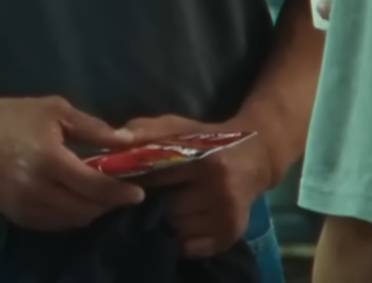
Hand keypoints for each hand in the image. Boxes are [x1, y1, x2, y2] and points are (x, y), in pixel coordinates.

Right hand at [0, 95, 146, 231]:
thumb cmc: (7, 116)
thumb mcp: (52, 110)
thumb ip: (92, 127)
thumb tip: (126, 140)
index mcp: (49, 159)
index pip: (95, 187)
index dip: (120, 192)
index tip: (138, 192)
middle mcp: (38, 189)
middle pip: (86, 209)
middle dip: (107, 203)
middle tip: (119, 191)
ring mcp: (25, 207)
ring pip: (71, 222)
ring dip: (90, 211)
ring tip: (98, 196)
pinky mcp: (15, 216)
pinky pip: (53, 225)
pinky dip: (69, 217)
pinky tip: (73, 201)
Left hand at [122, 114, 279, 258]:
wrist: (256, 156)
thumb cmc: (208, 138)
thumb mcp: (178, 125)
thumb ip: (145, 129)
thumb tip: (115, 139)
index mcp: (205, 161)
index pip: (159, 179)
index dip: (139, 181)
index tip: (126, 180)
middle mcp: (220, 190)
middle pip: (168, 210)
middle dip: (155, 204)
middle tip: (151, 196)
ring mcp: (228, 215)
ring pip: (180, 230)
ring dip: (169, 222)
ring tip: (168, 207)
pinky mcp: (233, 233)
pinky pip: (194, 247)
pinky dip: (184, 238)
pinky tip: (184, 220)